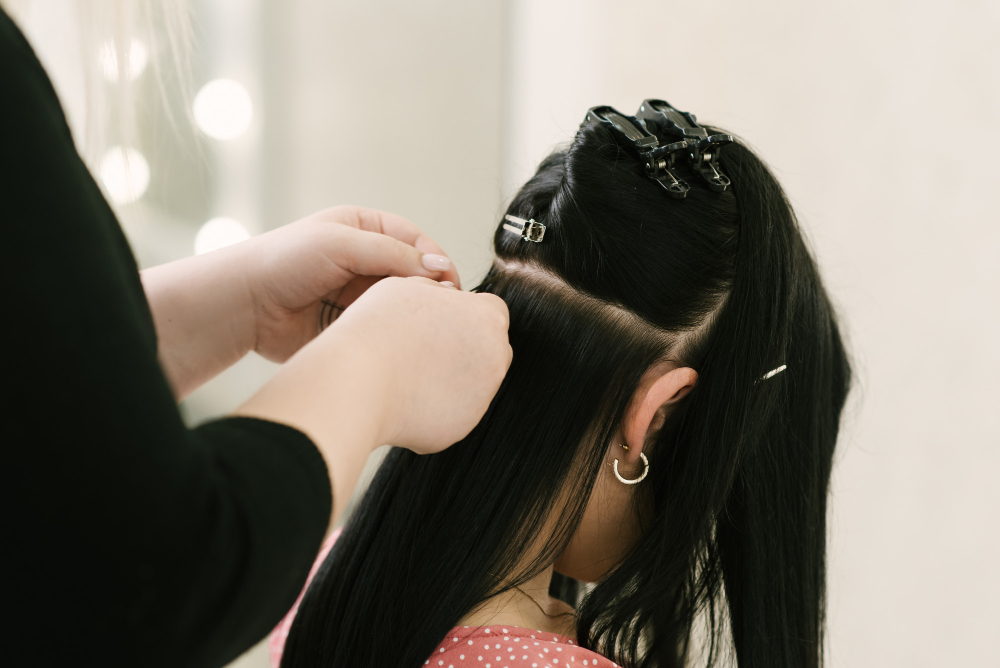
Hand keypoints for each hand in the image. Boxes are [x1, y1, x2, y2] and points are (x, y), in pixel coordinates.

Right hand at [236, 277, 511, 523]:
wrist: (357, 382)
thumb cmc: (376, 330)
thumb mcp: (407, 287)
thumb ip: (438, 292)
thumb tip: (445, 295)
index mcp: (487, 318)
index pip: (490, 310)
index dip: (463, 313)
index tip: (439, 320)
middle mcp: (495, 359)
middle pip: (488, 349)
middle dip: (464, 347)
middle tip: (423, 347)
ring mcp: (482, 397)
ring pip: (471, 383)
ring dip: (449, 377)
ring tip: (408, 372)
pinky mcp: (463, 427)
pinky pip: (453, 412)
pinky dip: (435, 406)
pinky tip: (406, 397)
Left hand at [244, 205, 460, 362]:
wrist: (245, 305)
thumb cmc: (285, 261)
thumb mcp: (342, 244)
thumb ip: (393, 254)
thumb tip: (441, 268)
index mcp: (365, 229)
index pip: (416, 241)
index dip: (435, 260)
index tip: (449, 284)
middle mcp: (365, 261)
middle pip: (413, 275)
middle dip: (427, 291)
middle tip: (441, 310)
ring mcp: (359, 294)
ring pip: (402, 305)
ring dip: (412, 314)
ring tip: (421, 326)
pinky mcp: (351, 325)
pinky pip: (384, 329)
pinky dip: (394, 335)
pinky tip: (400, 341)